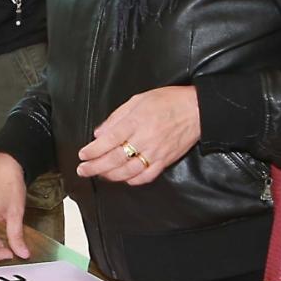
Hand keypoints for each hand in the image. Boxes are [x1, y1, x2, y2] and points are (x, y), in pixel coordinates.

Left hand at [75, 86, 200, 184]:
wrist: (197, 110)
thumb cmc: (169, 101)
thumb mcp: (138, 100)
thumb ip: (117, 117)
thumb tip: (99, 133)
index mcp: (135, 122)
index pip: (108, 141)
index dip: (93, 150)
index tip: (82, 155)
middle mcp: (144, 139)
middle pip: (114, 159)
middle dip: (95, 167)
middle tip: (83, 170)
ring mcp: (155, 152)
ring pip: (128, 171)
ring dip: (110, 176)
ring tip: (99, 175)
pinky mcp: (165, 161)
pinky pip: (146, 176)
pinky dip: (132, 180)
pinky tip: (124, 179)